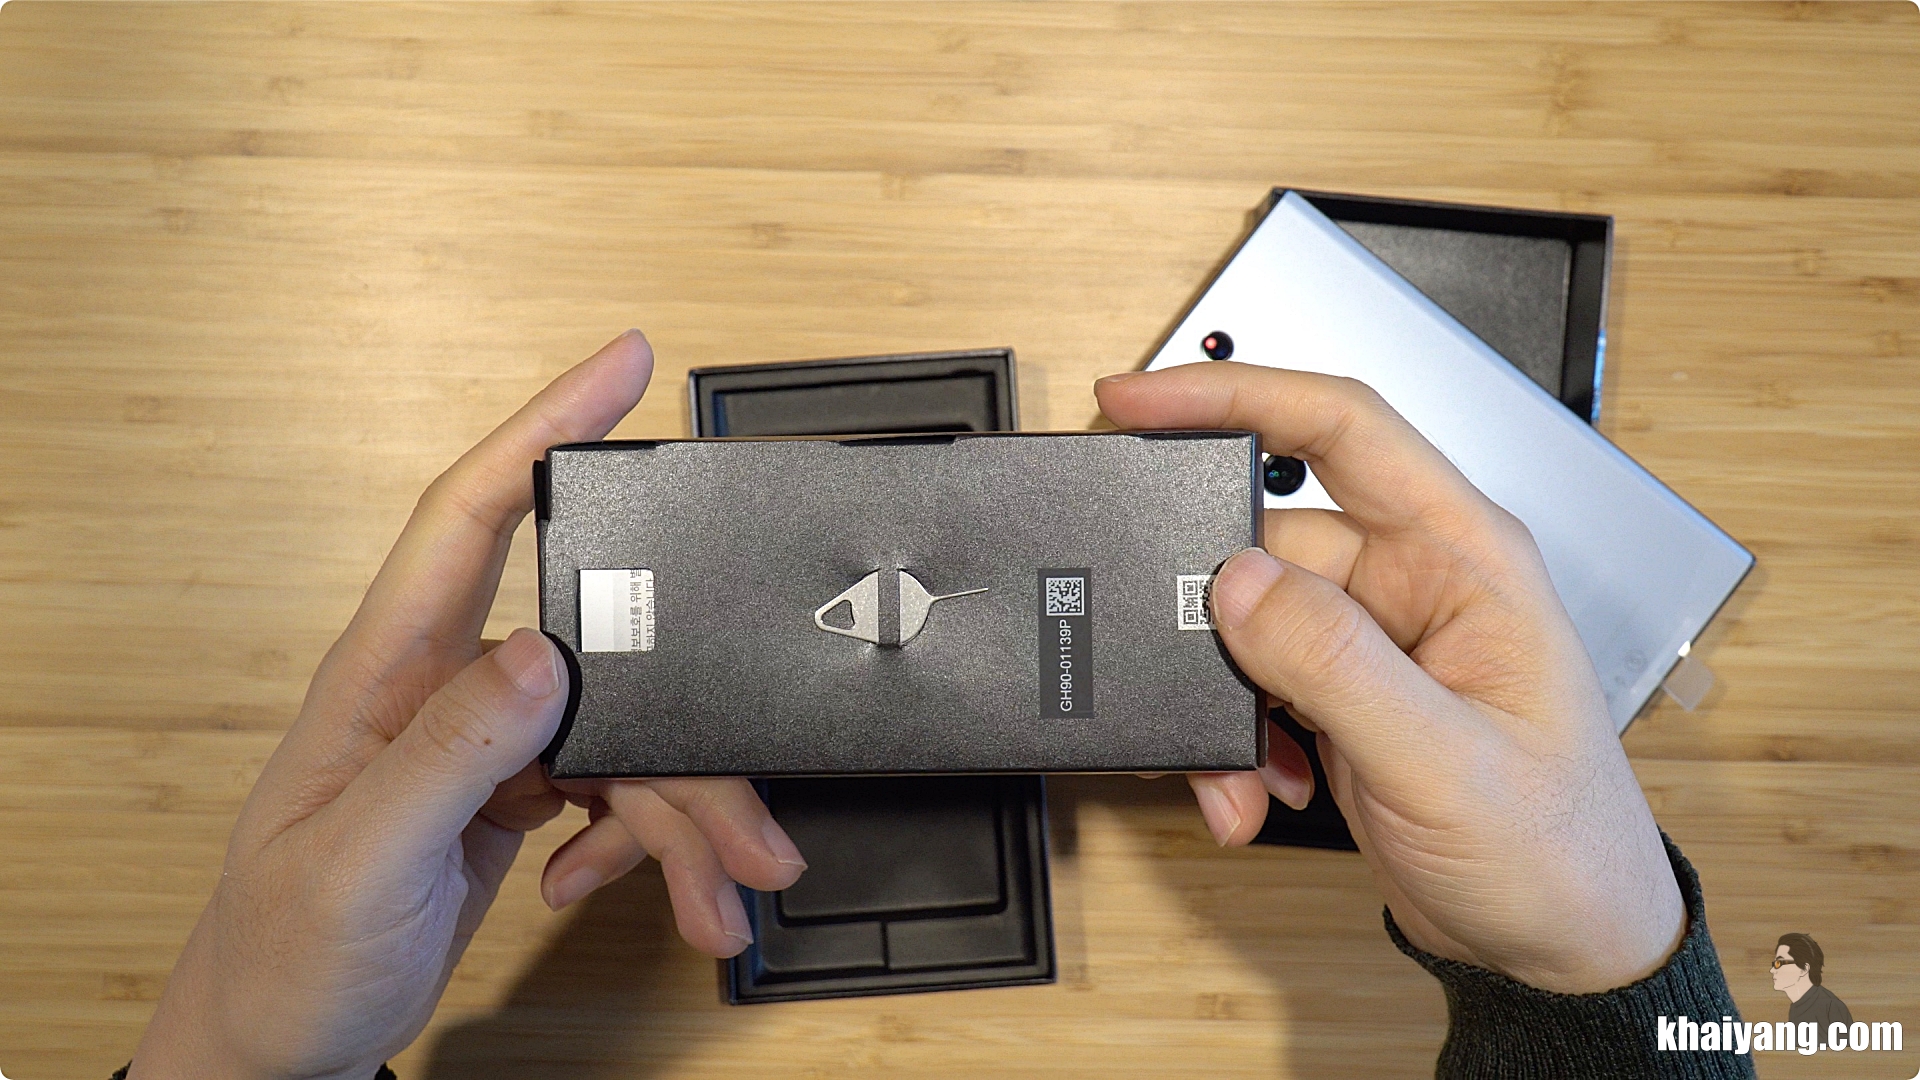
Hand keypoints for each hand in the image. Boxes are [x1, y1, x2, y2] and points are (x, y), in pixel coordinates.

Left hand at [130, 331, 804, 1079]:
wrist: (278, 1045)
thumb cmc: (284, 954)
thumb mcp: (360, 859)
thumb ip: (451, 752)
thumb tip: (543, 653)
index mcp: (389, 670)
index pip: (473, 511)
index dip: (547, 423)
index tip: (623, 363)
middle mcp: (444, 687)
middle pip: (605, 660)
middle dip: (692, 743)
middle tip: (752, 827)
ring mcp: (484, 741)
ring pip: (626, 738)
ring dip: (682, 820)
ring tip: (718, 895)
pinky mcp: (512, 793)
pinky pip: (613, 787)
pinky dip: (639, 843)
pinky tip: (615, 886)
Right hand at [1097, 362, 1684, 994]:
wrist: (1563, 946)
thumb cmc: (1557, 848)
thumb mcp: (1443, 757)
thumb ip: (1336, 664)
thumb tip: (1237, 581)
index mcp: (1461, 554)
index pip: (1340, 426)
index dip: (1234, 395)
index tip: (1139, 399)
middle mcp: (1412, 582)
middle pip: (1266, 534)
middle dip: (1204, 600)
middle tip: (1168, 650)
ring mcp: (1371, 641)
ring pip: (1245, 621)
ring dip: (1221, 695)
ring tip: (1240, 767)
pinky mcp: (1341, 696)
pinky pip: (1251, 685)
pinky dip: (1233, 738)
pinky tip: (1258, 786)